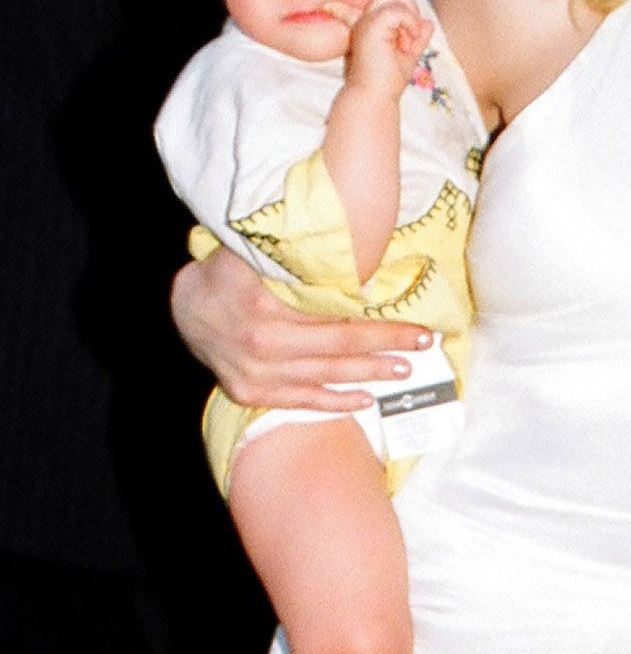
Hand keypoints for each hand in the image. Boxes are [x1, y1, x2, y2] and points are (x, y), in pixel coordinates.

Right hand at [171, 241, 433, 409]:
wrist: (185, 309)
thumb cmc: (228, 274)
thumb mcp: (255, 254)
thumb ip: (294, 259)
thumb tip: (352, 251)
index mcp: (267, 309)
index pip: (340, 321)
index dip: (383, 325)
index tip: (418, 327)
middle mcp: (263, 345)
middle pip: (339, 350)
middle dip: (386, 350)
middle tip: (422, 347)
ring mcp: (256, 374)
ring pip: (325, 378)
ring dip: (368, 376)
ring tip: (402, 372)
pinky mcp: (251, 393)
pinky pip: (301, 401)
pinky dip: (334, 402)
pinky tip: (364, 400)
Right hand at [344, 0, 428, 97]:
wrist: (373, 97)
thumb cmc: (387, 82)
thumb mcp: (408, 55)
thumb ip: (417, 38)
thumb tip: (428, 22)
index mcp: (370, 25)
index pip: (389, 2)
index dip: (406, 15)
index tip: (408, 43)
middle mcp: (364, 19)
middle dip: (409, 10)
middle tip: (411, 37)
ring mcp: (366, 21)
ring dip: (410, 20)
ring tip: (407, 44)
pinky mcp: (372, 26)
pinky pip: (398, 10)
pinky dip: (410, 24)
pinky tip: (408, 43)